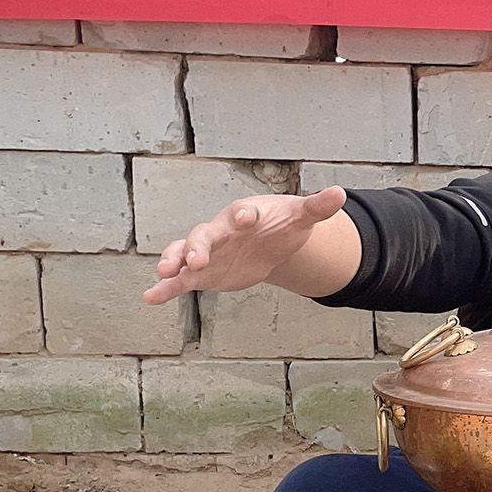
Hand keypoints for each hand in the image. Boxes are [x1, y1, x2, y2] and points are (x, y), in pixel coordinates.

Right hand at [143, 187, 348, 304]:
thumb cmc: (282, 224)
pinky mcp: (204, 272)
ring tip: (163, 274)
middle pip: (203, 235)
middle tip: (195, 260)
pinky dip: (165, 288)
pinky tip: (150, 298)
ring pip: (184, 254)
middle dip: (198, 246)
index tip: (243, 218)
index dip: (242, 216)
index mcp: (244, 215)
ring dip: (173, 262)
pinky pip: (181, 280)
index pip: (242, 214)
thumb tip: (341, 193)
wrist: (270, 240)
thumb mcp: (301, 216)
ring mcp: (208, 252)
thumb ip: (317, 207)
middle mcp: (220, 231)